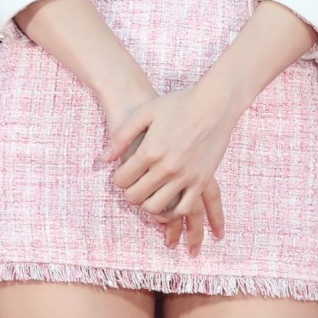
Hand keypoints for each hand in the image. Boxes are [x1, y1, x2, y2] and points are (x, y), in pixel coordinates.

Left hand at [100, 87, 230, 250]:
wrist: (214, 104)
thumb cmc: (178, 104)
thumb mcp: (145, 113)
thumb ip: (121, 136)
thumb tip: (103, 160)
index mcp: (150, 151)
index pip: (122, 180)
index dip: (118, 179)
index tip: (122, 173)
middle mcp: (166, 168)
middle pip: (136, 197)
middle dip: (129, 193)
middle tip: (133, 184)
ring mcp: (185, 176)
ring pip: (156, 208)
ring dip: (147, 204)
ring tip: (148, 193)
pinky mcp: (201, 181)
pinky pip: (184, 209)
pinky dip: (171, 213)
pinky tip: (167, 205)